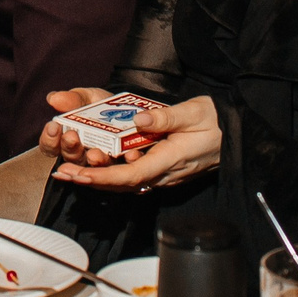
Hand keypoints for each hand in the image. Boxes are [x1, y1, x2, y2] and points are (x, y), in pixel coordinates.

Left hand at [42, 93, 221, 190]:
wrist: (235, 134)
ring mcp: (163, 175)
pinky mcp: (163, 171)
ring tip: (70, 172)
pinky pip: (132, 177)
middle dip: (90, 181)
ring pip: (125, 183)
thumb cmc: (216, 122)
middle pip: (121, 184)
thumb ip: (166, 117)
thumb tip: (139, 120)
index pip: (130, 175)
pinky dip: (110, 174)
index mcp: (170, 159)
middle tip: (62, 174)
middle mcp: (164, 173)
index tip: (80, 175)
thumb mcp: (193, 112)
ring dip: (96, 178)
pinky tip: (94, 167)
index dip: (103, 177)